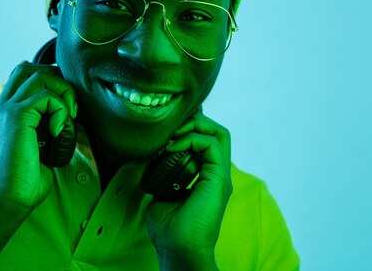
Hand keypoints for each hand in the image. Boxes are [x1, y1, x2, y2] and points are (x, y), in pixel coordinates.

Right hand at [0, 61, 77, 213]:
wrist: (5, 201)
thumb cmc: (23, 183)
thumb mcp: (37, 148)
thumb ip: (45, 129)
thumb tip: (69, 122)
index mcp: (3, 114)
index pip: (23, 79)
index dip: (49, 84)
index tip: (66, 109)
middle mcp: (1, 107)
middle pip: (28, 68)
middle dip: (55, 79)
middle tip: (70, 107)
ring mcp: (6, 110)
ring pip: (38, 76)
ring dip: (61, 92)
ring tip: (68, 117)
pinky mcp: (15, 117)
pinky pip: (45, 96)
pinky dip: (59, 110)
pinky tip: (58, 132)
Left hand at [145, 113, 231, 260]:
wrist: (178, 249)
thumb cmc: (169, 227)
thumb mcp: (162, 191)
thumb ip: (162, 172)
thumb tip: (151, 155)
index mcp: (206, 176)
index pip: (206, 140)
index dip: (188, 129)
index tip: (164, 134)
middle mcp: (216, 173)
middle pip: (216, 132)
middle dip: (193, 122)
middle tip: (170, 128)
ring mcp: (220, 176)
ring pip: (219, 133)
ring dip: (194, 127)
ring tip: (173, 134)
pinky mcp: (218, 179)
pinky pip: (212, 144)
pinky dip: (192, 139)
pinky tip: (173, 147)